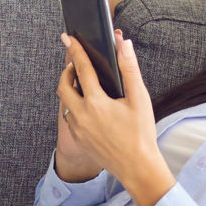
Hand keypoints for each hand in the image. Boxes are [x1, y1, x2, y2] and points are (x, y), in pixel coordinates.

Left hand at [56, 33, 171, 205]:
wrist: (138, 168)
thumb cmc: (142, 134)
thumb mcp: (140, 99)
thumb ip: (130, 69)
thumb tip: (124, 44)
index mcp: (96, 102)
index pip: (81, 68)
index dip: (75, 50)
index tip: (68, 37)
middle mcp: (82, 115)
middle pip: (63, 86)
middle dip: (67, 72)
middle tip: (76, 65)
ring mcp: (78, 130)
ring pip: (65, 104)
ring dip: (71, 92)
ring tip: (83, 85)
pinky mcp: (79, 140)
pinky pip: (70, 119)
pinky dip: (75, 108)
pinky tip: (88, 108)